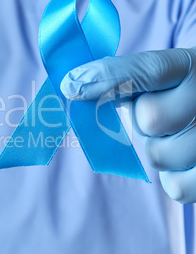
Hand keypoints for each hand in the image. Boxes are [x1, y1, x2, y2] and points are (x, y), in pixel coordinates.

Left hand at [60, 47, 195, 203]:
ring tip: (178, 137)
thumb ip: (130, 77)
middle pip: (150, 119)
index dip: (108, 77)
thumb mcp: (167, 76)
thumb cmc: (181, 95)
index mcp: (194, 66)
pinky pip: (176, 187)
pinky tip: (187, 160)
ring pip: (158, 156)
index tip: (70, 86)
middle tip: (158, 113)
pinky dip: (173, 178)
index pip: (150, 69)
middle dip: (142, 120)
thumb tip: (73, 86)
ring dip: (158, 149)